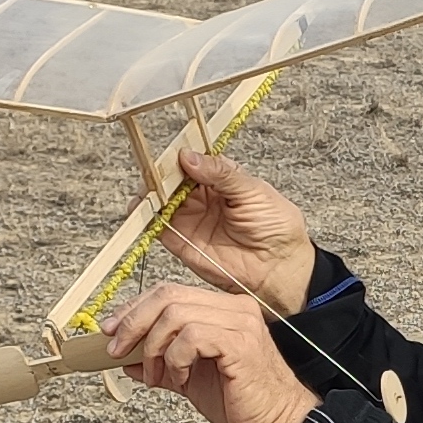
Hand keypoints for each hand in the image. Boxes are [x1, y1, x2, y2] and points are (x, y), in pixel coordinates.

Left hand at [102, 279, 319, 422]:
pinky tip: (181, 379)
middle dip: (134, 323)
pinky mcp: (241, 343)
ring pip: (175, 315)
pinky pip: (192, 337)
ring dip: (155, 347)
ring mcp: (239, 323)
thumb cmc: (243, 404)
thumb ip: (161, 364)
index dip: (134, 310)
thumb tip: (128, 360)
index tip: (111, 332)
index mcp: (223, 310)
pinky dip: (176, 359)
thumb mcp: (190, 380)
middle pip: (168, 296)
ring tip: (159, 375)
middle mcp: (233, 308)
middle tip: (118, 351)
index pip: (169, 293)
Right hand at [157, 153, 317, 314]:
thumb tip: (189, 157)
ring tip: (152, 189)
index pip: (194, 160)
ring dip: (150, 192)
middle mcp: (202, 196)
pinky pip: (156, 226)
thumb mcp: (253, 191)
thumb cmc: (276, 227)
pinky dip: (145, 217)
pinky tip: (143, 208)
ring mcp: (190, 217)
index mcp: (221, 178)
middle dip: (162, 173)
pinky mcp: (181, 241)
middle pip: (172, 178)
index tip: (177, 154)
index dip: (183, 155)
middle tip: (160, 172)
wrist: (279, 268)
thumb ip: (220, 174)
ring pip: (160, 199)